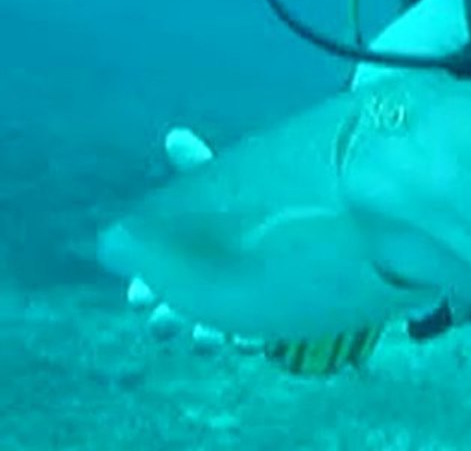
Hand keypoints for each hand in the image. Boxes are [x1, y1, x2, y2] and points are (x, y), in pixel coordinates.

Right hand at [122, 126, 262, 354]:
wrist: (325, 234)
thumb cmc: (264, 203)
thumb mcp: (233, 184)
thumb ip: (202, 167)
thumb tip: (175, 134)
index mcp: (190, 251)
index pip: (154, 273)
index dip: (145, 286)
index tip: (141, 293)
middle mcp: (209, 282)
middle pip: (175, 309)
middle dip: (166, 316)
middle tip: (165, 321)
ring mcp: (239, 303)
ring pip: (209, 331)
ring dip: (202, 335)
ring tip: (207, 337)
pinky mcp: (270, 319)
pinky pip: (254, 338)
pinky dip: (247, 339)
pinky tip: (250, 337)